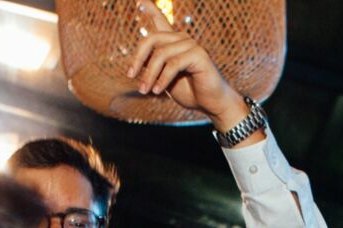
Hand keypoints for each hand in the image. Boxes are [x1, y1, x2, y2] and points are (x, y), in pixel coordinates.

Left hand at [125, 1, 244, 129]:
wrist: (211, 104)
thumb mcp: (163, 78)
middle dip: (138, 58)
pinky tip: (158, 91)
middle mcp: (182, 39)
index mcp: (174, 42)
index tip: (139, 1)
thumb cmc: (189, 92)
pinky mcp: (199, 54)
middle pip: (152, 39)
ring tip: (145, 90)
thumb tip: (136, 61)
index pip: (160, 21)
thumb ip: (152, 67)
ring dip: (150, 75)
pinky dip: (162, 79)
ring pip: (160, 54)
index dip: (150, 9)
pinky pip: (173, 64)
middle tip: (131, 76)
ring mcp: (191, 44)